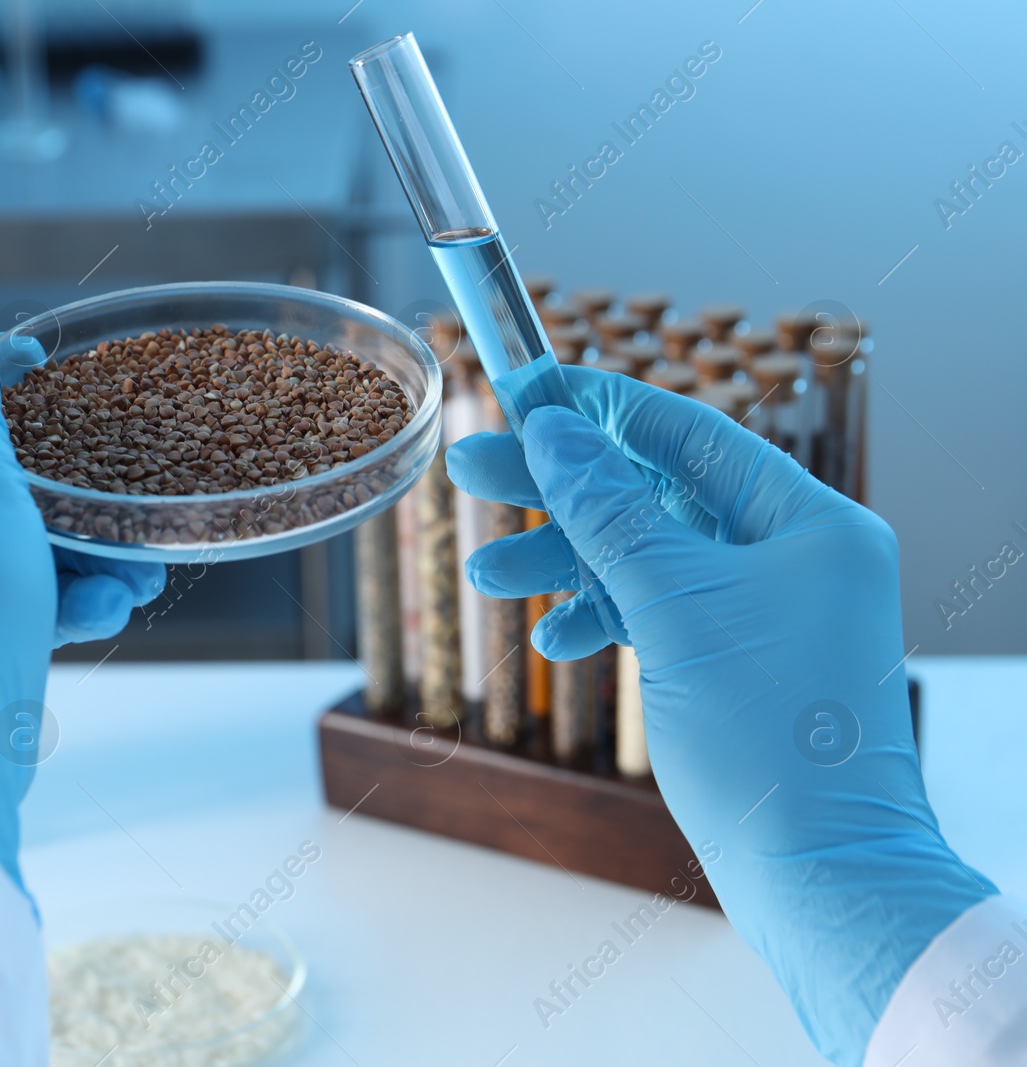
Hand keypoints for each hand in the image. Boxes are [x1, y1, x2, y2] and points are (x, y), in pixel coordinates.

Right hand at [447, 363, 995, 1065]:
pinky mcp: (736, 663)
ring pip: (644, 559)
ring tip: (487, 574)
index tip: (521, 390)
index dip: (598, 409)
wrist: (819, 874)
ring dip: (565, 564)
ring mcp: (764, 611)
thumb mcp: (674, 607)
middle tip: (468, 469)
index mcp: (808, 521)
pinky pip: (656, 615)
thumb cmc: (771, 739)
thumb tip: (554, 430)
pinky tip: (555, 640)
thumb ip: (609, 512)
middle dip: (559, 490)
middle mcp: (793, 555)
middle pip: (653, 493)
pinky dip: (602, 620)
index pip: (687, 433)